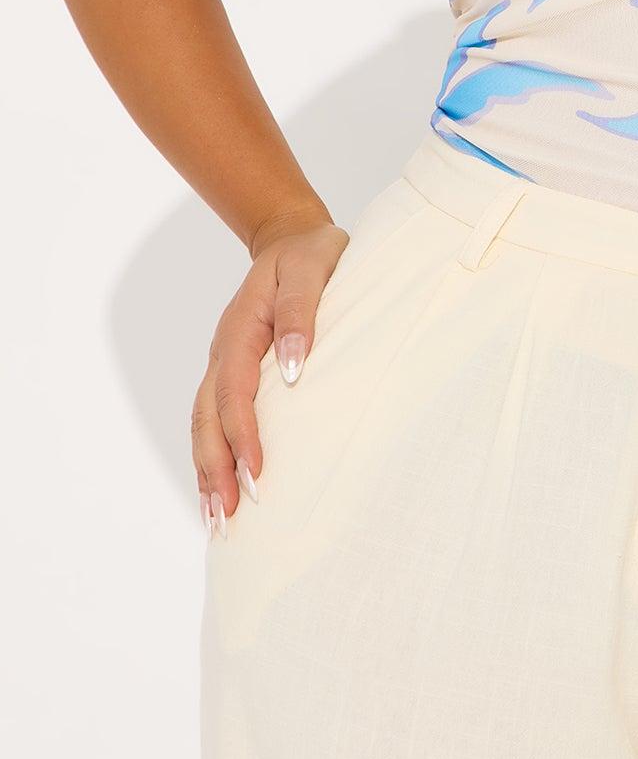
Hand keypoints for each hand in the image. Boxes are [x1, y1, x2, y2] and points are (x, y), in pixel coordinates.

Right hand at [191, 218, 349, 537]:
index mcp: (241, 330)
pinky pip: (213, 420)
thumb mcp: (312, 268)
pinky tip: (219, 489)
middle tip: (229, 517)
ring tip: (217, 520)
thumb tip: (295, 367)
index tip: (256, 473)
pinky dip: (212, 456)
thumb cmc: (311, 254)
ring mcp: (224, 364)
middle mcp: (225, 352)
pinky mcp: (233, 373)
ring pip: (203, 425)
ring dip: (208, 472)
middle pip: (207, 419)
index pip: (235, 391)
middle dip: (216, 469)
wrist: (293, 238)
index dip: (242, 434)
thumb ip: (302, 312)